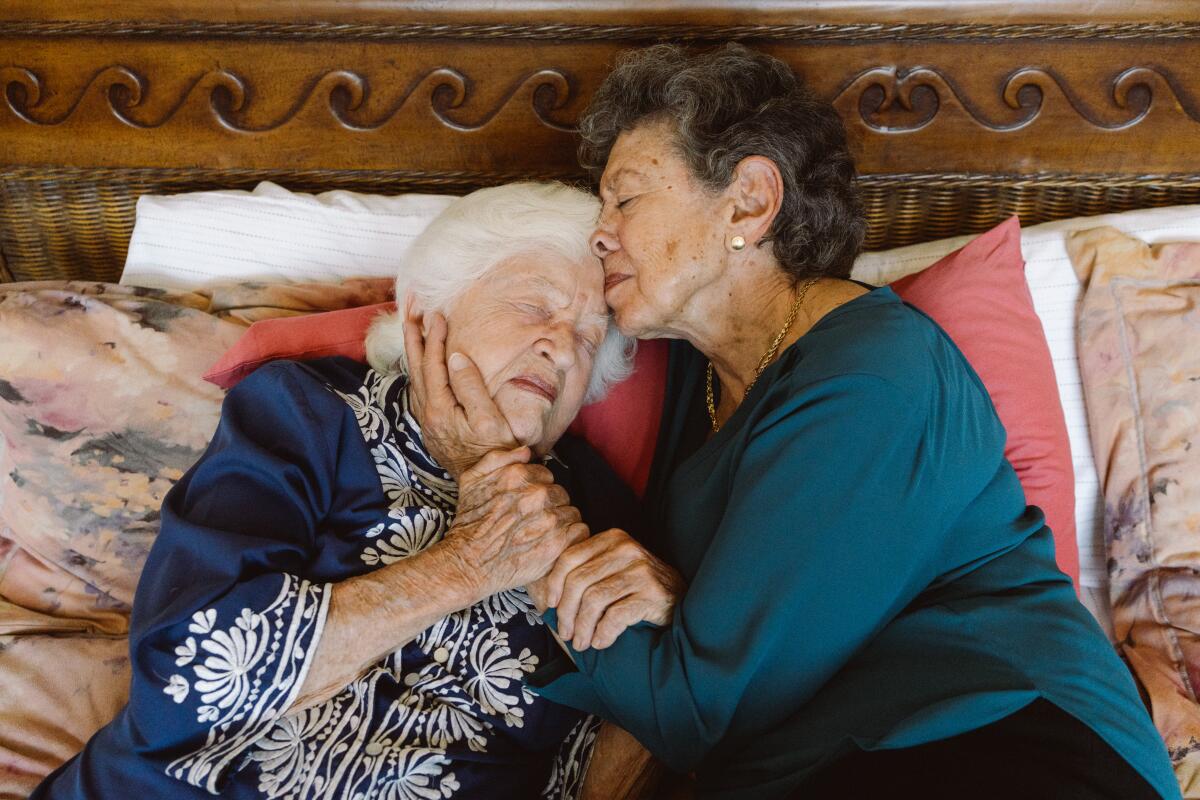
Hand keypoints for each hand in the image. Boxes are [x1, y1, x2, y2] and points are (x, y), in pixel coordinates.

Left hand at [402, 294, 517, 478]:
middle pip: (416, 368)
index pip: (433, 364)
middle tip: (411, 310)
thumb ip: (471, 387)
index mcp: (440, 409)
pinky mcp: (433, 428)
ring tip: (413, 329)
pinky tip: (422, 365)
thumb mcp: (490, 419)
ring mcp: (428, 423)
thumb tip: (456, 357)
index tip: (437, 315)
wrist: (490, 485)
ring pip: (415, 378)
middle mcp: (428, 414)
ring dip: (414, 352)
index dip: (434, 337)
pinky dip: (419, 371)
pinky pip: (419, 391)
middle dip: (413, 337)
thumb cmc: (496, 453)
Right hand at [440, 448, 588, 600]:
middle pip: (561, 494)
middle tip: (532, 522)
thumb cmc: (469, 523)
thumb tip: (526, 451)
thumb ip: (498, 458)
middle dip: (550, 507)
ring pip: (572, 513)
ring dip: (561, 523)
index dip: (537, 491)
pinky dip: (571, 539)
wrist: (468, 563)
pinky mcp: (558, 543)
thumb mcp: (472, 480)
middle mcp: (537, 495)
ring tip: (541, 536)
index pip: (547, 476)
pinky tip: (554, 545)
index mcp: (519, 476)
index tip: (526, 505)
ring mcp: (550, 519)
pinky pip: (580, 532)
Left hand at [531, 529, 685, 650]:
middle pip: (579, 581)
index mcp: (612, 539)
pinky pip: (616, 616)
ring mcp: (642, 570)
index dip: (554, 584)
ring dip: (583, 627)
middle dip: (566, 613)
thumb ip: (586, 573)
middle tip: (566, 634)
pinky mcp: (653, 594)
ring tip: (582, 643)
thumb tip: (548, 598)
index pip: (570, 557)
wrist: (681, 598)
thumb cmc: (638, 588)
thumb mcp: (612, 569)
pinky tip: (601, 642)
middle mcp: (627, 549)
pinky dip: (603, 634)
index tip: (551, 606)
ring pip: (594, 600)